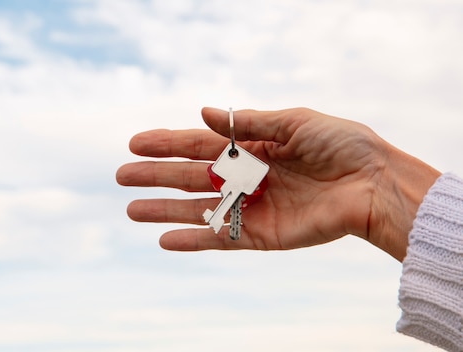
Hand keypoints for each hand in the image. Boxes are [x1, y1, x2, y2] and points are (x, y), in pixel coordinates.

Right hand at [116, 107, 439, 260]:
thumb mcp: (294, 122)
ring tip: (131, 210)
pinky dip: (193, 240)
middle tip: (121, 176)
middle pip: (190, 177)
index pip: (199, 144)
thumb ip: (248, 123)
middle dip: (155, 176)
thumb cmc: (340, 145)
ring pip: (197, 209)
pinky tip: (164, 239)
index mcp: (252, 148)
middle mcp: (246, 178)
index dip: (167, 143)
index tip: (135, 143)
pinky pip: (220, 239)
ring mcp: (251, 208)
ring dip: (164, 210)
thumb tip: (203, 114)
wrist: (374, 184)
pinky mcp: (261, 235)